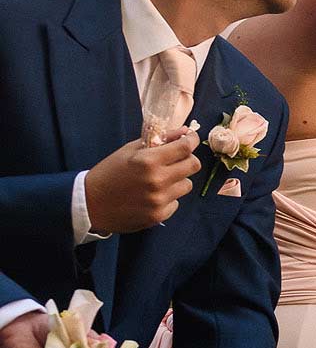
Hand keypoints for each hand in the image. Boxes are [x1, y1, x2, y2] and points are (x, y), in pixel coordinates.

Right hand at [83, 130, 199, 233]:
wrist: (90, 204)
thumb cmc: (109, 173)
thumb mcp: (129, 150)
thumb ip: (158, 140)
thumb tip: (184, 132)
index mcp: (148, 161)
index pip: (185, 148)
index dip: (192, 140)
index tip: (191, 138)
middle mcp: (157, 181)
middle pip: (194, 166)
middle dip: (188, 159)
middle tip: (178, 159)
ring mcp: (159, 200)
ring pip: (187, 185)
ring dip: (178, 180)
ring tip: (160, 180)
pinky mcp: (159, 216)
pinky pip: (176, 202)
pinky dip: (168, 197)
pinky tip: (151, 195)